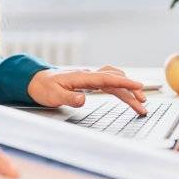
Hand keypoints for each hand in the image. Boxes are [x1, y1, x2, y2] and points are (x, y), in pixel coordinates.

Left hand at [27, 66, 146, 114]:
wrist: (35, 81)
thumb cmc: (44, 88)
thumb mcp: (53, 95)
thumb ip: (68, 97)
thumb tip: (83, 100)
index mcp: (82, 77)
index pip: (107, 79)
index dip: (124, 83)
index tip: (138, 87)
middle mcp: (88, 75)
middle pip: (115, 80)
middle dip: (131, 90)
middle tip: (143, 104)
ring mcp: (89, 78)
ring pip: (113, 81)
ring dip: (127, 90)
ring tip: (140, 103)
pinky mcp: (88, 82)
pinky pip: (108, 83)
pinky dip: (119, 88)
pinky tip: (127, 94)